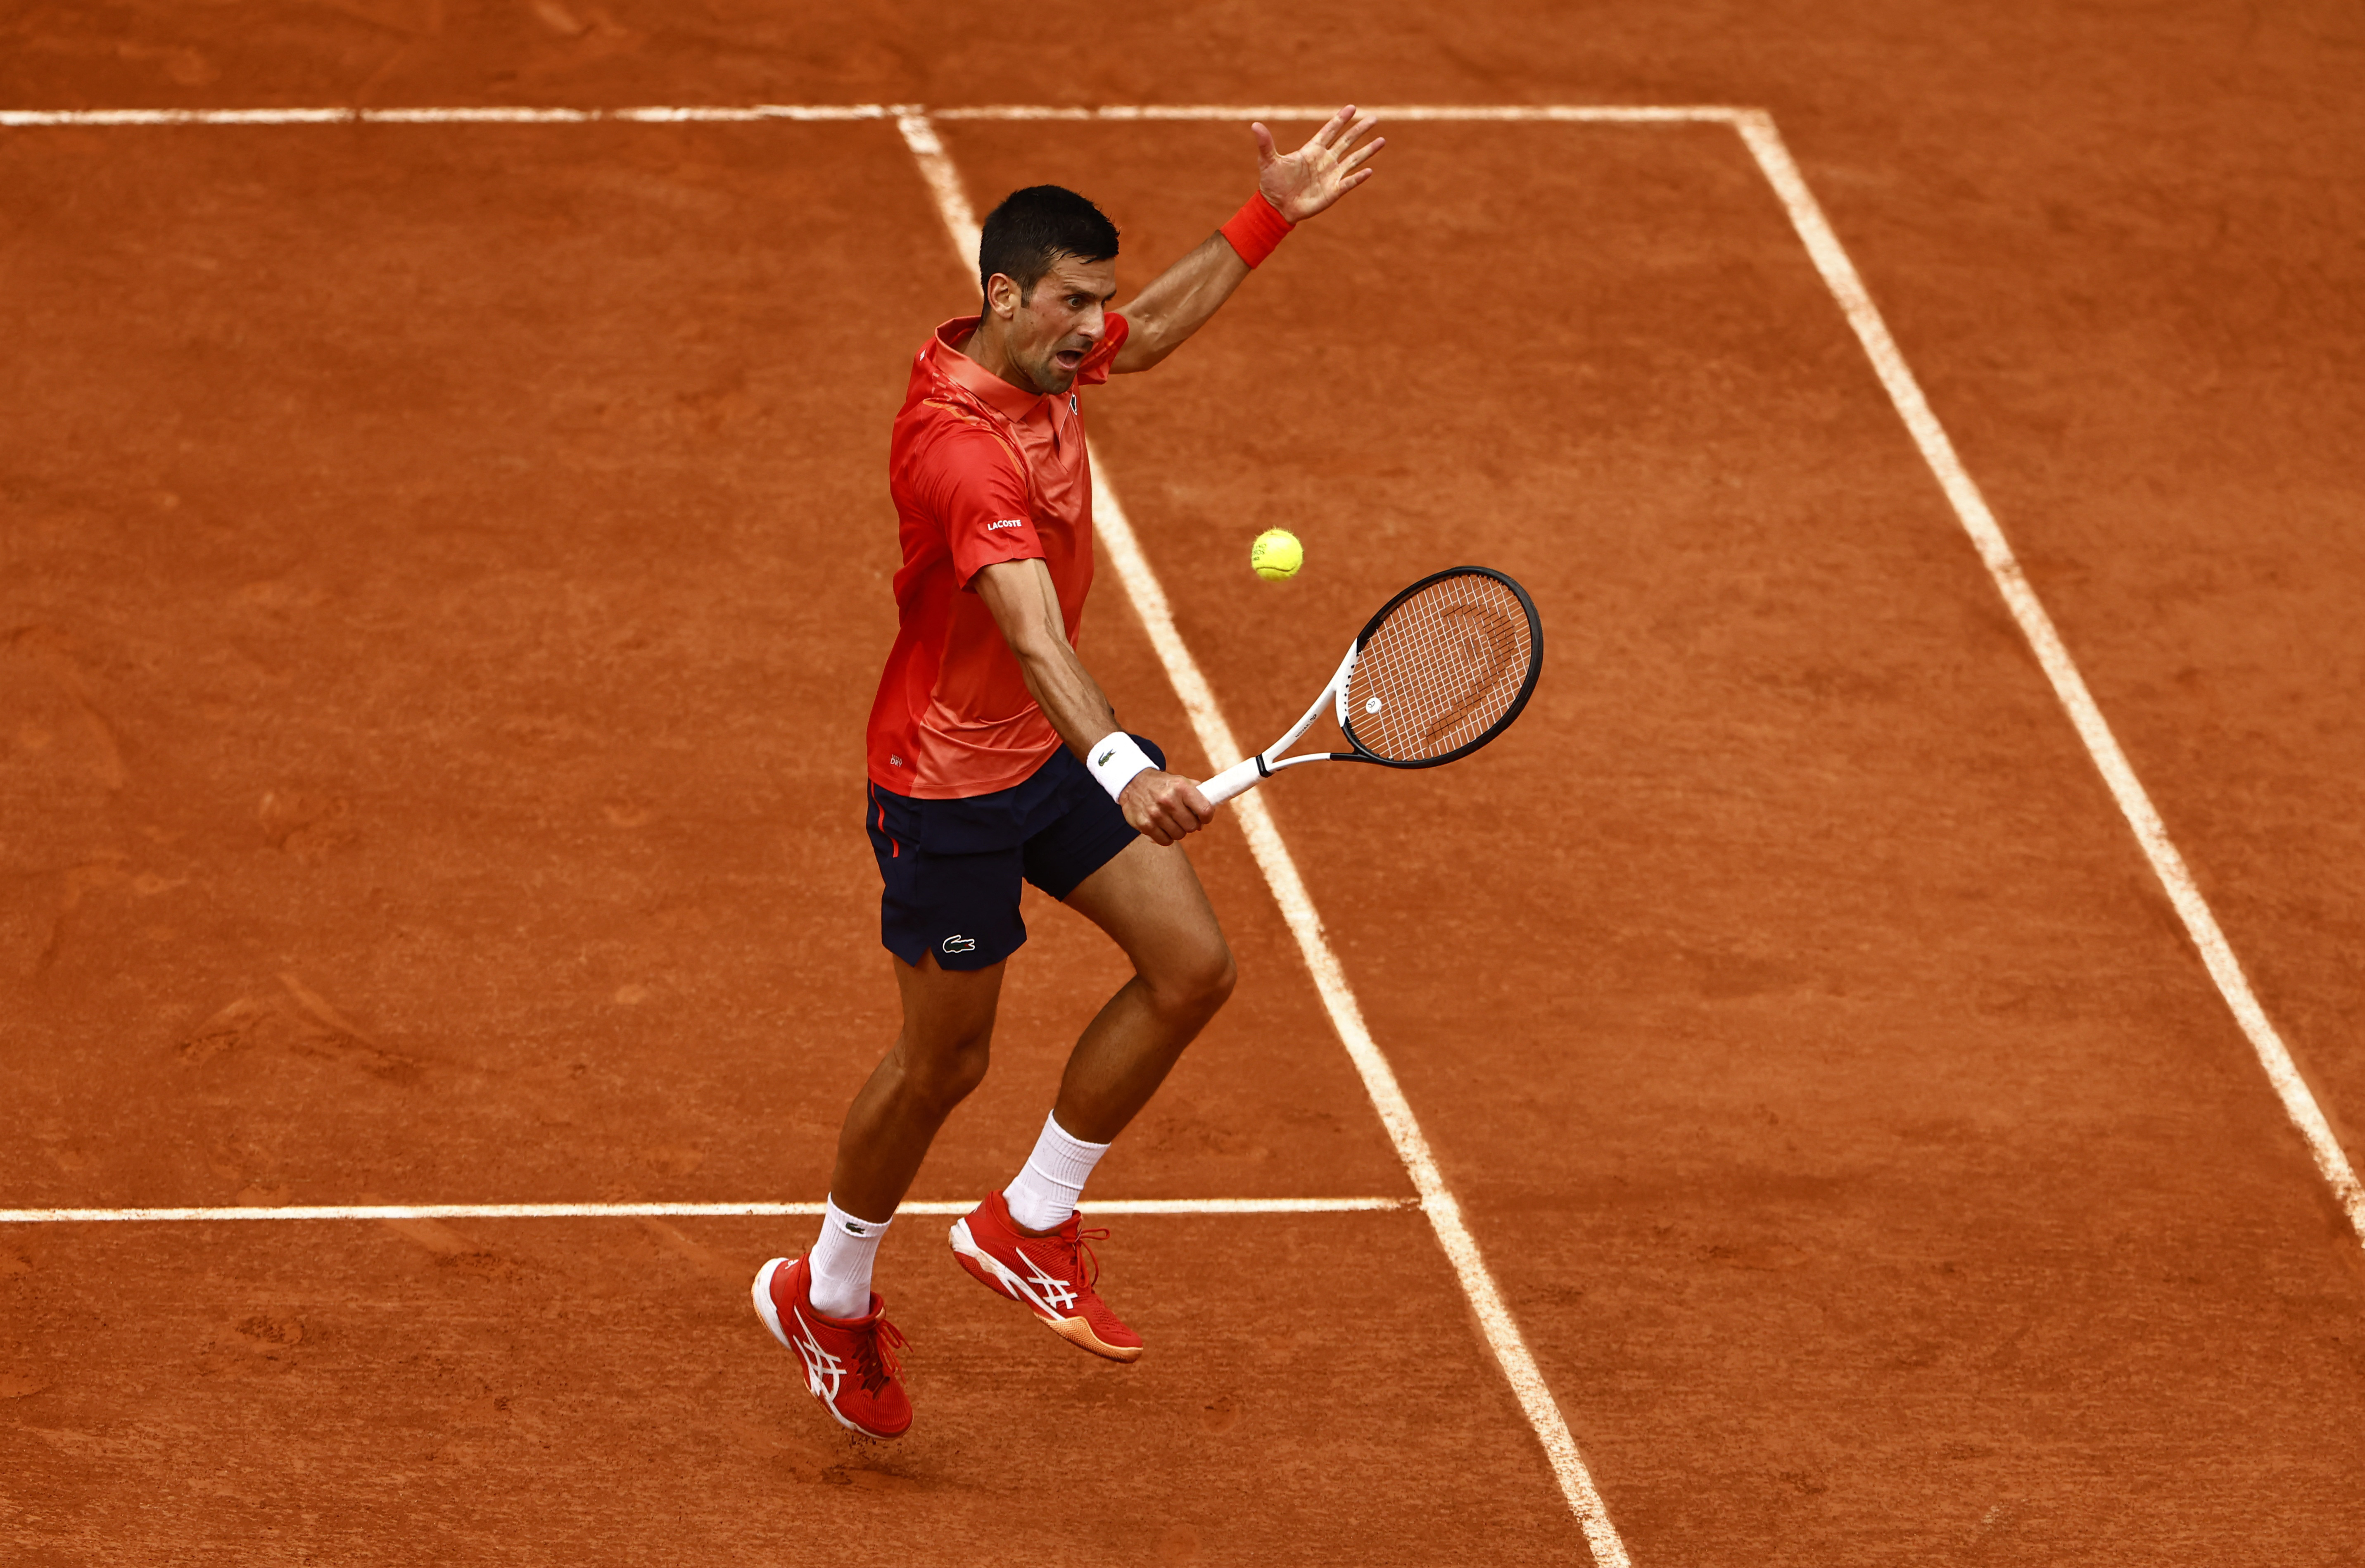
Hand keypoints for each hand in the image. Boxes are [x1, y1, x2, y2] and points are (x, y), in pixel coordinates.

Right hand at [1119, 769, 1214, 846]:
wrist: (1133, 782)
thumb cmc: (1162, 784)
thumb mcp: (1180, 781)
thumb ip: (1198, 794)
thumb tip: (1209, 813)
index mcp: (1181, 787)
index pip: (1205, 810)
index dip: (1207, 817)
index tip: (1203, 817)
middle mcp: (1168, 799)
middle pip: (1192, 826)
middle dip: (1190, 824)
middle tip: (1183, 818)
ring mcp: (1155, 813)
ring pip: (1179, 835)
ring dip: (1177, 831)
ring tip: (1171, 821)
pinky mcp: (1145, 825)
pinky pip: (1165, 841)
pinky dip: (1166, 837)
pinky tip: (1162, 827)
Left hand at [1253, 104, 1385, 223]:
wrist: (1276, 207)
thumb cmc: (1272, 183)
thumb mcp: (1268, 161)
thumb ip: (1266, 143)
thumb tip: (1255, 125)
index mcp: (1312, 150)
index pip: (1329, 131)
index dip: (1340, 120)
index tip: (1352, 108)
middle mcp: (1325, 160)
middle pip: (1346, 141)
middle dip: (1359, 130)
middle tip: (1373, 118)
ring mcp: (1331, 175)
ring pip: (1353, 159)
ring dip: (1367, 151)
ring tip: (1382, 140)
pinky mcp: (1333, 191)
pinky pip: (1349, 182)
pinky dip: (1358, 178)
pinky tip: (1369, 170)